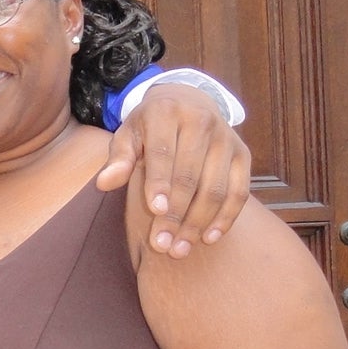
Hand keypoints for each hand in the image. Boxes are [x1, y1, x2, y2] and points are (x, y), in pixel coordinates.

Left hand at [96, 83, 251, 257]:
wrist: (188, 100)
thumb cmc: (150, 125)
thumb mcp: (128, 133)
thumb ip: (119, 158)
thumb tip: (104, 184)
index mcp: (167, 113)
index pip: (164, 153)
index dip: (160, 183)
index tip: (155, 212)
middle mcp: (202, 121)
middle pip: (190, 176)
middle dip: (176, 214)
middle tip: (162, 244)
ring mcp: (226, 138)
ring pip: (215, 188)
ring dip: (198, 222)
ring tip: (180, 248)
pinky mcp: (243, 154)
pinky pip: (238, 191)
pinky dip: (226, 217)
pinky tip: (208, 237)